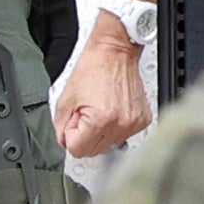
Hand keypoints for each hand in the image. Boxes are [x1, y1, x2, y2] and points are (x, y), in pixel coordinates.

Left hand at [53, 23, 154, 158]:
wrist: (115, 51)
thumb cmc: (94, 68)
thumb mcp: (66, 97)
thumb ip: (60, 127)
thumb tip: (64, 142)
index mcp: (100, 120)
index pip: (77, 150)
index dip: (71, 136)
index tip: (75, 120)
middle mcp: (120, 124)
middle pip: (94, 151)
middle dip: (86, 135)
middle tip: (86, 113)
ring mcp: (133, 122)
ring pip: (109, 145)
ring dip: (101, 131)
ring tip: (100, 108)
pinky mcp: (143, 119)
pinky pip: (124, 135)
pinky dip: (116, 126)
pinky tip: (113, 109)